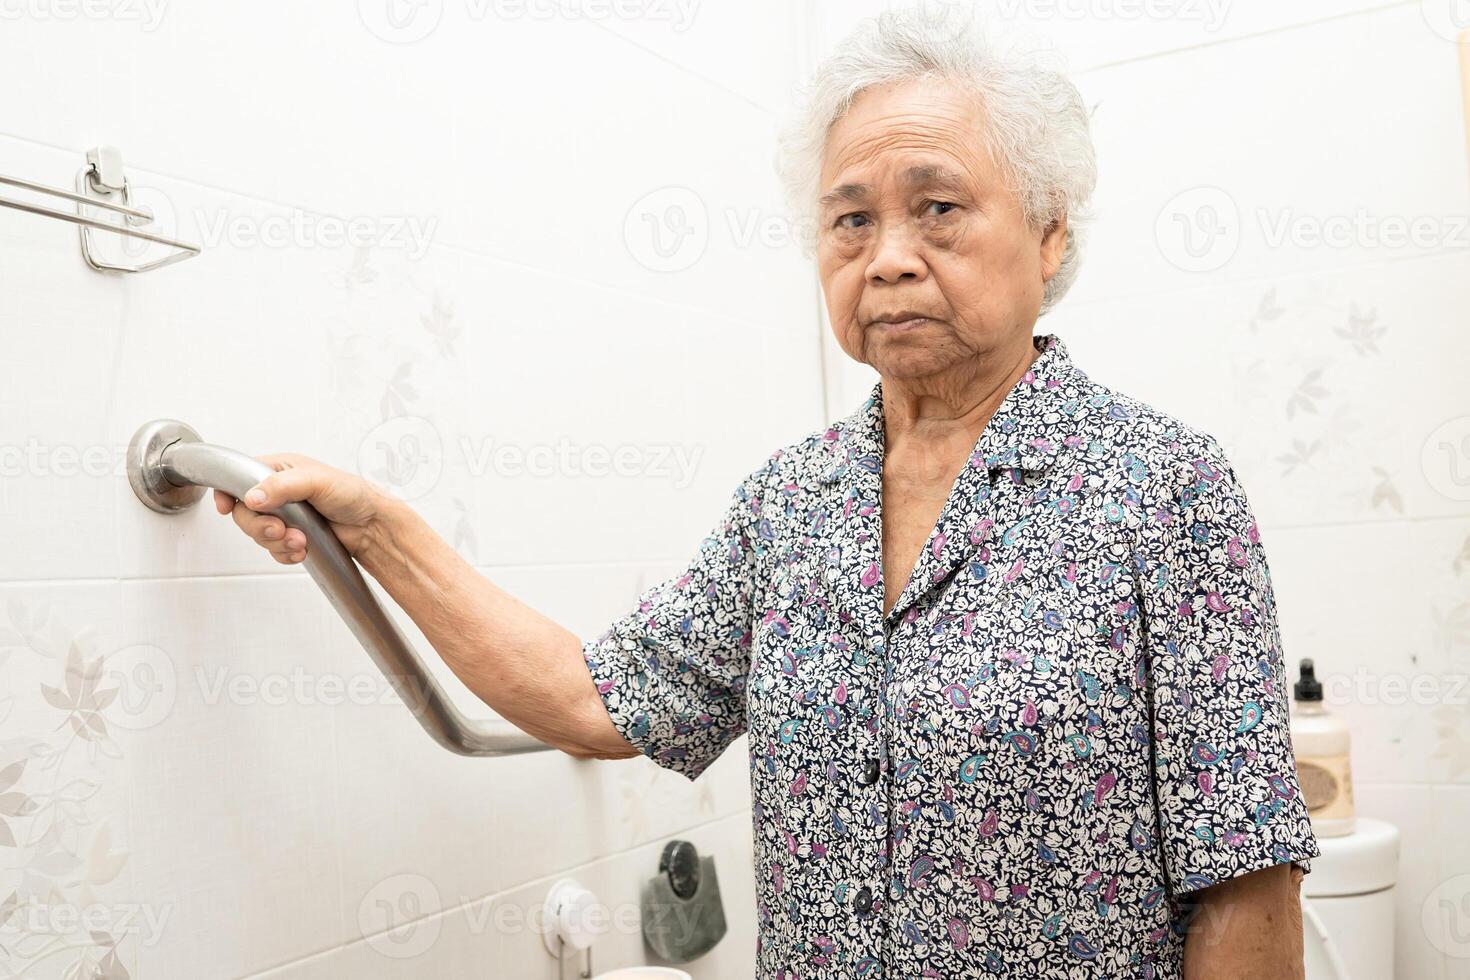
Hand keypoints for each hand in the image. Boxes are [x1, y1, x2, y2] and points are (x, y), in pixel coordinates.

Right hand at [212, 453, 393, 562]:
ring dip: (276, 542)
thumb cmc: (353, 494)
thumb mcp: (318, 481)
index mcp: (280, 469)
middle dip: (259, 526)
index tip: (227, 507)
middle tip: (279, 530)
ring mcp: (284, 516)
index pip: (240, 476)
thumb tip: (253, 496)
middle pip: (244, 512)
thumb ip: (282, 486)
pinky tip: (302, 550)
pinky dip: (284, 553)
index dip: (229, 492)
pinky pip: (273, 549)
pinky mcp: (291, 536)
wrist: (372, 526)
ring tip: (300, 541)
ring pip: (257, 533)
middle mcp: (278, 492)